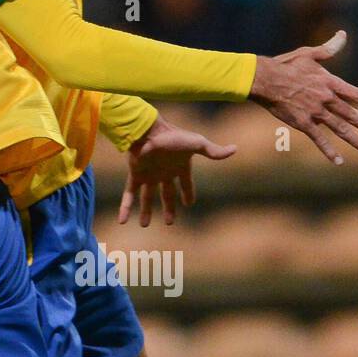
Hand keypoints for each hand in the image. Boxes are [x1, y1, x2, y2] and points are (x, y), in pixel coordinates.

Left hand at [120, 114, 236, 226]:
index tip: (189, 204)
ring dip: (146, 211)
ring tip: (144, 225)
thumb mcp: (197, 143)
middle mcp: (164, 172)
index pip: (186, 183)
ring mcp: (149, 174)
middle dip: (169, 208)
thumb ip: (214, 151)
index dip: (188, 193)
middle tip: (170, 223)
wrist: (148, 130)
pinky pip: (129, 194)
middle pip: (167, 194)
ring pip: (147, 197)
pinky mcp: (136, 174)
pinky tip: (122, 221)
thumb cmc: (173, 136)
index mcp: (180, 166)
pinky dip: (126, 207)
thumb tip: (235, 149)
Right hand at [248, 30, 357, 164]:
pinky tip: (339, 161)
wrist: (265, 80)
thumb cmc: (285, 65)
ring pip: (340, 129)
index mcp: (330, 82)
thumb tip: (343, 35)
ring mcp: (315, 112)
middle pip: (352, 115)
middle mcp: (327, 99)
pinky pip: (318, 139)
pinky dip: (329, 151)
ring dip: (356, 140)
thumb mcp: (308, 54)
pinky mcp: (303, 123)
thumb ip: (328, 48)